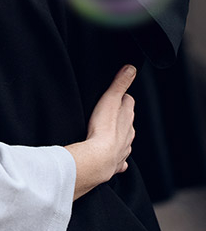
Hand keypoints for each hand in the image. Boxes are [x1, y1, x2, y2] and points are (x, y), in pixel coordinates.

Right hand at [65, 65, 136, 198]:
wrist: (99, 158)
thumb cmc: (103, 128)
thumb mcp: (110, 100)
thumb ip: (120, 84)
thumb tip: (131, 68)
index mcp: (127, 117)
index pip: (128, 102)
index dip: (122, 98)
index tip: (115, 95)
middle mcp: (129, 134)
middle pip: (128, 121)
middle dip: (121, 116)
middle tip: (109, 112)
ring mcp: (124, 149)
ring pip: (125, 140)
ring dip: (119, 136)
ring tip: (109, 133)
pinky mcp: (116, 162)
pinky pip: (120, 160)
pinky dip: (118, 157)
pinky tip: (112, 157)